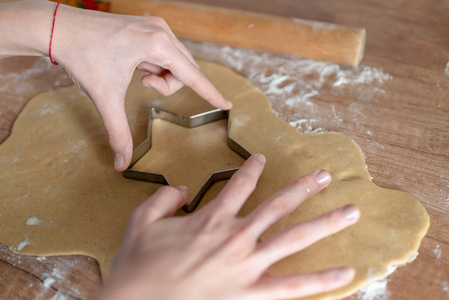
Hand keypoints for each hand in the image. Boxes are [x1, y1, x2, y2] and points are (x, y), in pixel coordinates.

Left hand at [51, 4, 230, 170]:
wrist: (58, 28)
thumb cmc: (83, 56)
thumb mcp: (105, 97)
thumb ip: (118, 131)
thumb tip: (121, 163)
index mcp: (157, 44)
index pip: (193, 76)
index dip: (211, 94)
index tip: (228, 103)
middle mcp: (161, 31)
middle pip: (185, 70)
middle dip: (168, 85)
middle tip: (142, 85)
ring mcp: (155, 26)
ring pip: (176, 62)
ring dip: (161, 76)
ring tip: (136, 76)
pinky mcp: (148, 27)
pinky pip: (165, 53)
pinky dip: (155, 66)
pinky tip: (134, 65)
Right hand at [94, 155, 359, 299]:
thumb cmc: (138, 266)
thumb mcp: (142, 221)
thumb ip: (165, 198)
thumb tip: (183, 189)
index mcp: (211, 218)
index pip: (239, 184)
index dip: (252, 168)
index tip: (261, 159)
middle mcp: (236, 236)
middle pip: (279, 205)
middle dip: (305, 188)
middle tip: (325, 176)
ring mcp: (247, 265)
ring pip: (295, 238)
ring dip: (326, 223)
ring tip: (352, 213)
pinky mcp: (250, 293)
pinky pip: (293, 286)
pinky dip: (320, 281)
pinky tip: (346, 274)